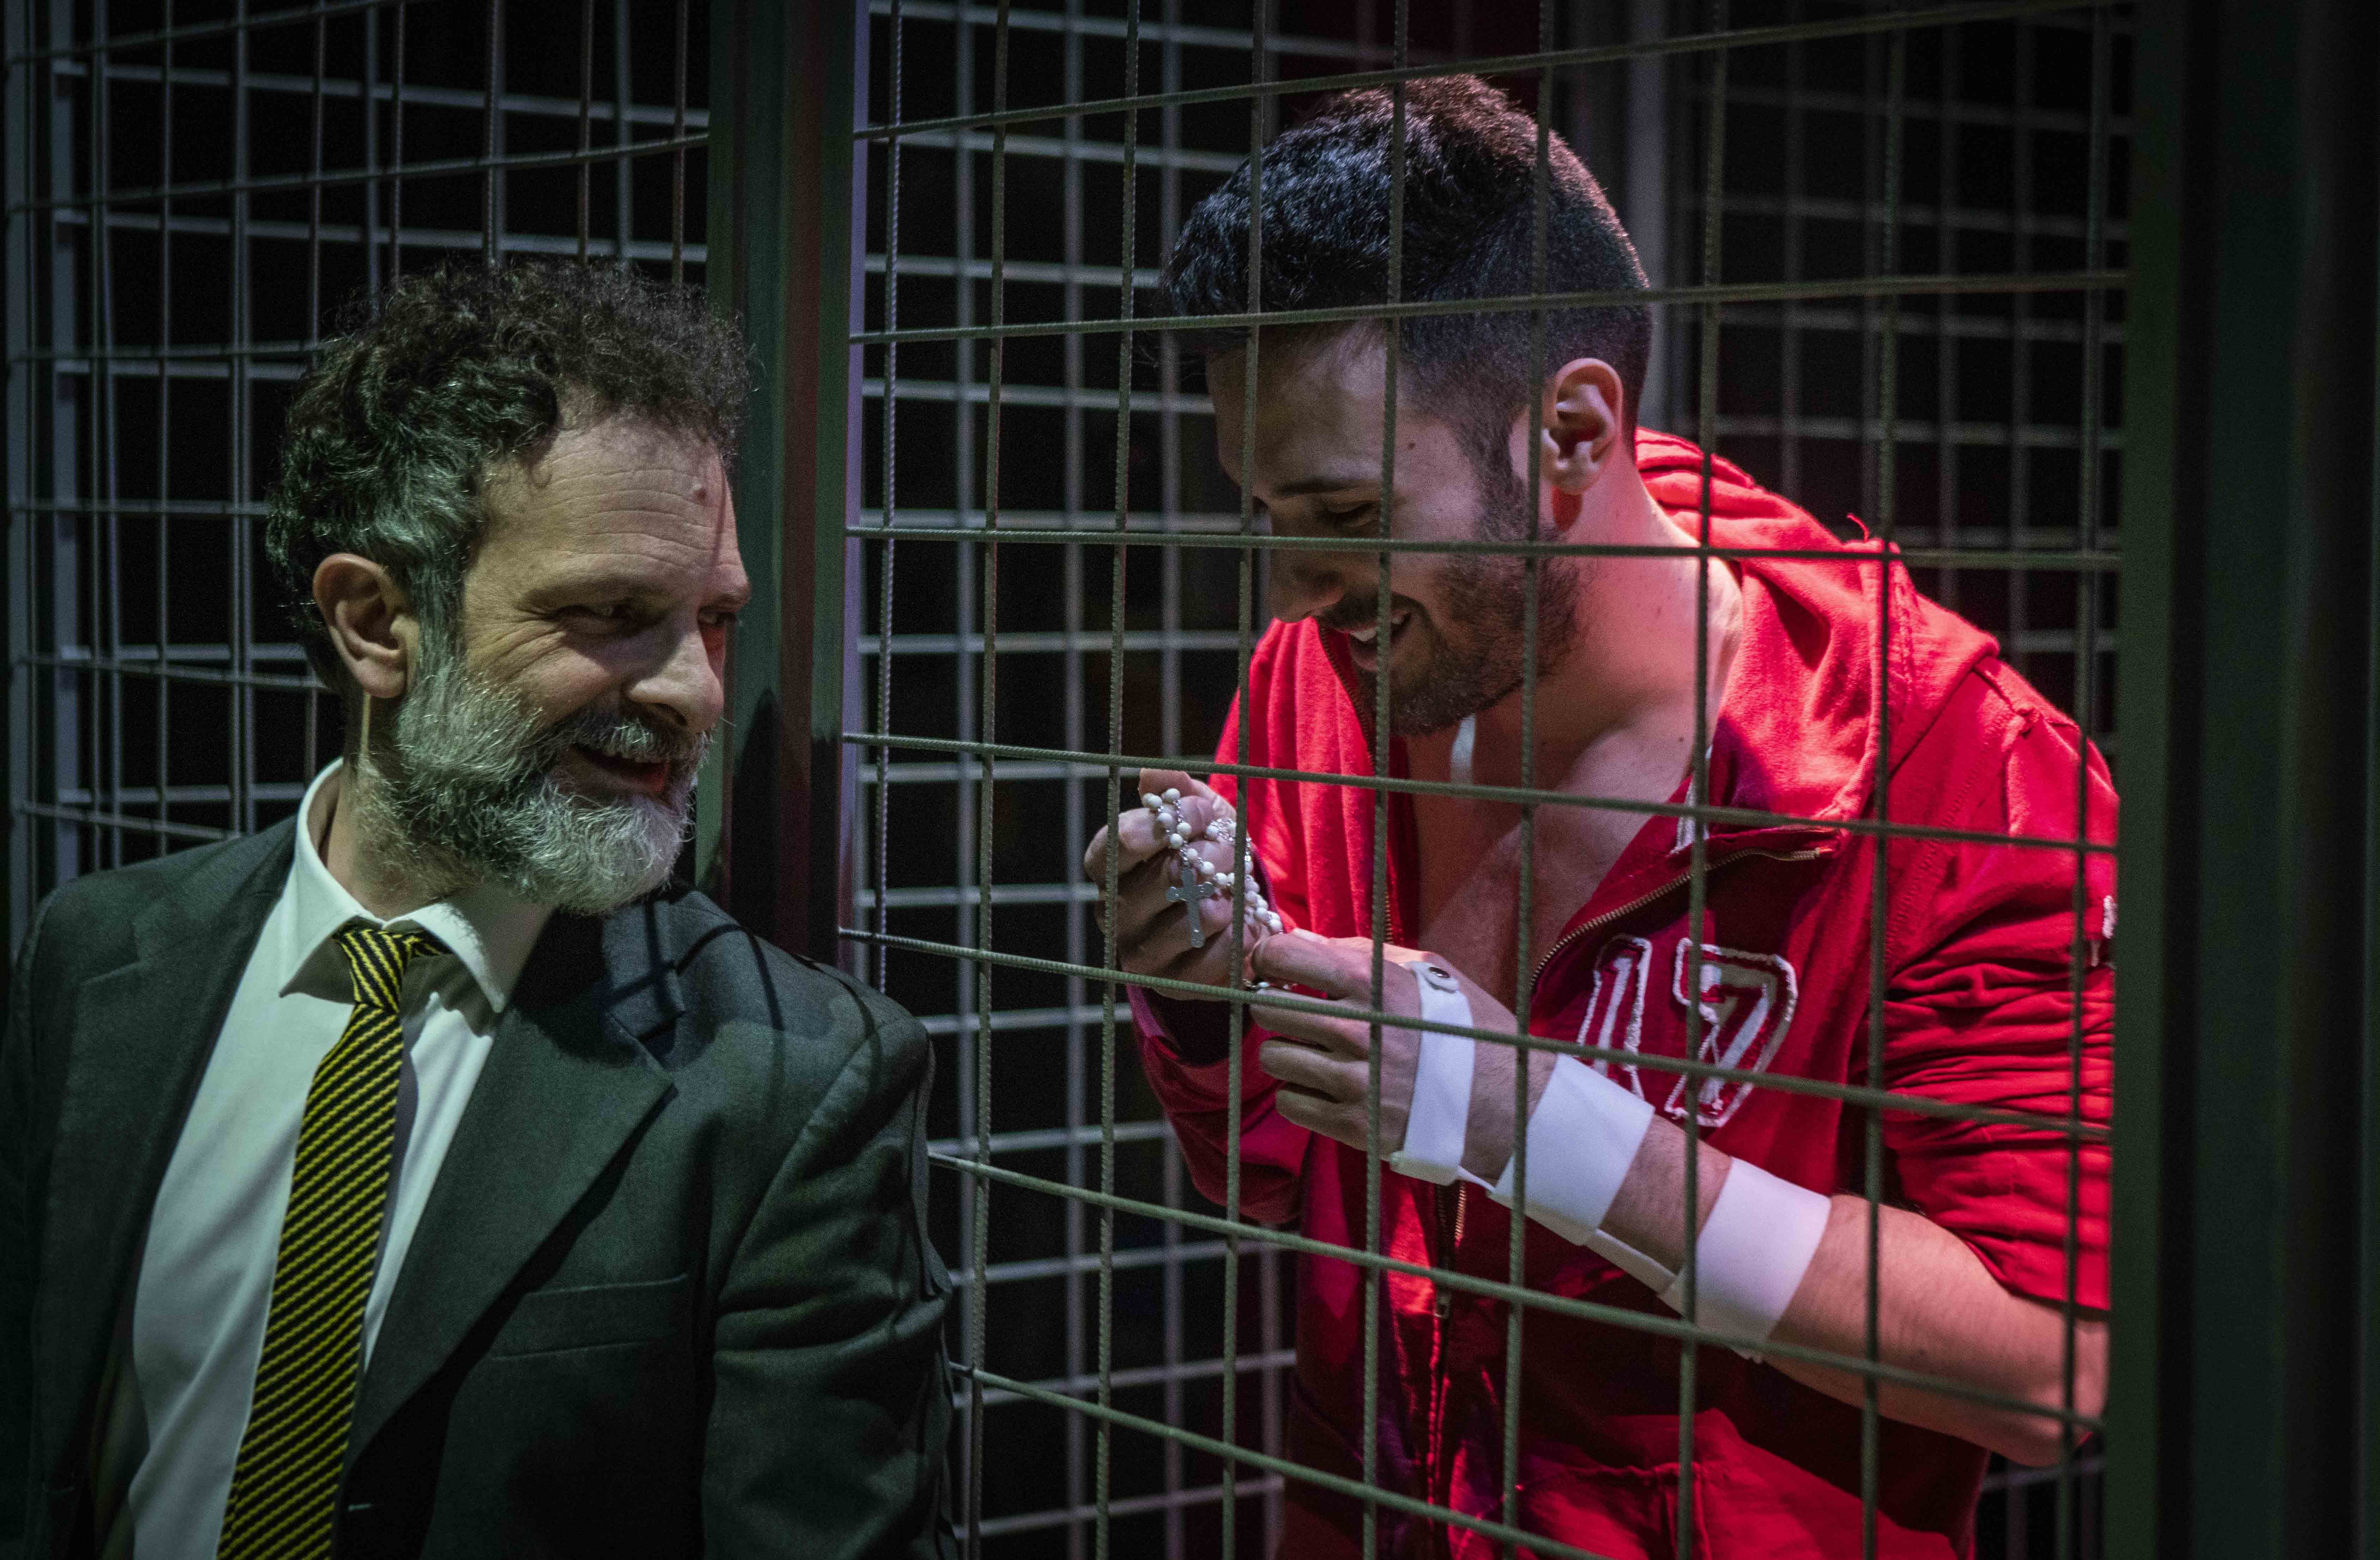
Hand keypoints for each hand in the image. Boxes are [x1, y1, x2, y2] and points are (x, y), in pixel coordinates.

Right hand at [1082, 768, 1270, 995]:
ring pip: (1193, 918)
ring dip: (1228, 897)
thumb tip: (1153, 776)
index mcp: (1109, 867)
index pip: (1115, 845)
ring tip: (1234, 890)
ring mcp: (1139, 955)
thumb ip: (1176, 792)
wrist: (1235, 910)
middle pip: (1165, 877)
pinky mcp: (1173, 986)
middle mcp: (1115, 914)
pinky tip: (1240, 926)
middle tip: (1230, 852)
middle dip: (1212, 857)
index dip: (1161, 825)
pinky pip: (1214, 959)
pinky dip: (1238, 937)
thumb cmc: (1207, 855)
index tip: (1198, 815)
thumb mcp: (1198, 815)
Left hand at [1248, 932, 1550, 1177]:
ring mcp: (1353, 1081)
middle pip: (1268, 1008)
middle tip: (1297, 1012)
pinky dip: (1302, 1095)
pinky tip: (1330, 1087)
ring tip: (1321, 1053)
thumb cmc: (1468, 1029)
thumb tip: (1299, 938)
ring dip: (1289, 1053)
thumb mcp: (1427, 972)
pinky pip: (1291, 1102)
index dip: (1267, 958)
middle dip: (1276, 1006)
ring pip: (1273, 1058)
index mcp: (1374, 983)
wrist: (1509, 1104)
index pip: (1284, 956)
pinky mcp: (1353, 1125)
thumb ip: (1360, 953)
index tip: (1271, 966)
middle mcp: (1357, 1030)